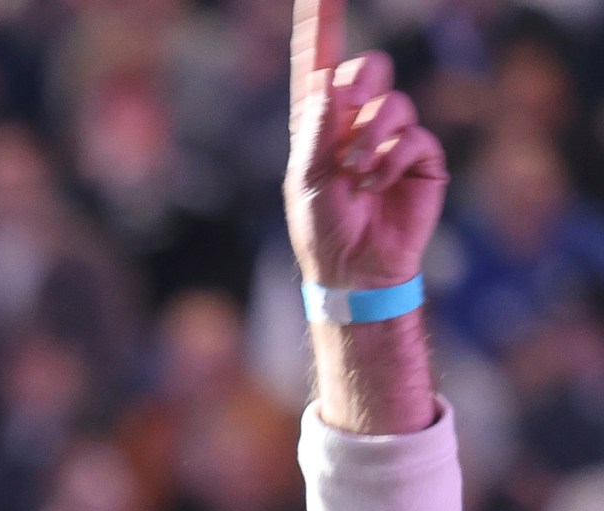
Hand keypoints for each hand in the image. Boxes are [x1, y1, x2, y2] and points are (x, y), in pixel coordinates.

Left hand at [286, 0, 445, 291]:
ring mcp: (391, 135)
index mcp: (319, 122)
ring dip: (370, 136)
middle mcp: (355, 121)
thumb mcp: (308, 180)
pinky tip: (377, 184)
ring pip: (392, 102)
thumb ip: (317, 132)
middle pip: (367, 68)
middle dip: (358, 83)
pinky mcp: (420, 154)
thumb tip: (327, 84)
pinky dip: (391, 159)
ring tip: (358, 173)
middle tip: (345, 111)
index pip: (318, 63)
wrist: (356, 268)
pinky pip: (413, 135)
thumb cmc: (322, 226)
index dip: (322, 23)